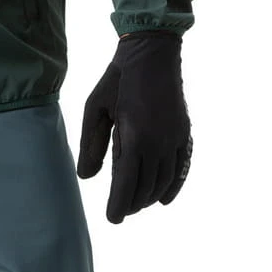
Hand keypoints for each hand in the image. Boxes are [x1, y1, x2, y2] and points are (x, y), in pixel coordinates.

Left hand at [76, 30, 192, 224]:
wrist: (152, 52)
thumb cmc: (118, 80)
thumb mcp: (94, 109)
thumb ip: (91, 145)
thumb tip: (87, 177)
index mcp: (134, 138)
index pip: (126, 186)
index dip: (119, 207)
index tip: (113, 218)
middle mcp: (158, 142)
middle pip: (146, 189)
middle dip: (132, 203)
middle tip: (121, 208)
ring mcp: (174, 138)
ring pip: (164, 181)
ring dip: (150, 197)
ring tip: (136, 202)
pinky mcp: (184, 132)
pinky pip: (182, 167)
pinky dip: (174, 186)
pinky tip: (164, 199)